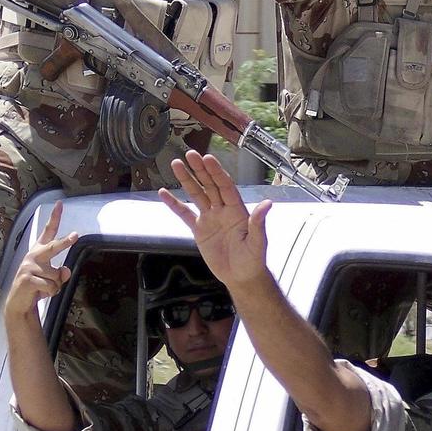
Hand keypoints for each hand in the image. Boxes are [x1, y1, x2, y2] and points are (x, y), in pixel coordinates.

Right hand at [3, 202, 77, 319]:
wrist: (18, 304)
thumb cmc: (36, 287)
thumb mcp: (51, 279)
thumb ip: (60, 274)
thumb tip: (66, 270)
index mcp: (39, 251)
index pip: (48, 231)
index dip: (54, 217)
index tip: (60, 204)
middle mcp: (33, 255)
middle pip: (53, 247)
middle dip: (65, 242)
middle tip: (75, 235)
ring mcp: (28, 267)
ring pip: (56, 276)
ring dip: (55, 286)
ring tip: (43, 288)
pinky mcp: (27, 279)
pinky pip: (51, 286)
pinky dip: (50, 293)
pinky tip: (39, 293)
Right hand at [158, 151, 271, 289]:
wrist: (241, 277)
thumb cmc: (253, 259)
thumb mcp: (257, 242)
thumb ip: (258, 223)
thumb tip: (268, 204)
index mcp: (236, 209)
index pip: (224, 186)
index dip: (216, 172)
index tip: (207, 158)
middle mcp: (222, 209)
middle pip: (209, 185)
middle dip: (199, 169)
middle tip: (190, 153)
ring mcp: (210, 218)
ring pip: (196, 194)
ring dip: (186, 180)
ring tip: (176, 164)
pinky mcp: (199, 230)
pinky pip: (185, 214)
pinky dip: (174, 204)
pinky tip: (164, 193)